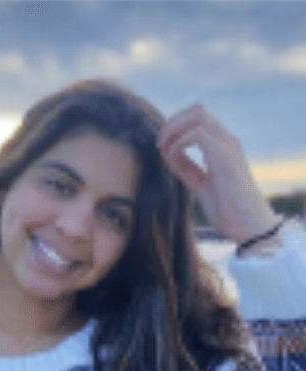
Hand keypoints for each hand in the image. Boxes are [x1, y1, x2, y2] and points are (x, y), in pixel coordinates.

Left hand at [157, 103, 280, 243]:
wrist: (248, 225)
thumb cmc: (228, 209)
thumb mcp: (200, 184)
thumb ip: (187, 168)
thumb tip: (168, 154)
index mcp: (222, 146)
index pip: (198, 118)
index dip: (176, 125)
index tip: (161, 145)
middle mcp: (226, 142)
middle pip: (197, 110)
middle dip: (172, 122)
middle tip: (159, 143)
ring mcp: (228, 147)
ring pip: (198, 115)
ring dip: (174, 129)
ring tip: (163, 148)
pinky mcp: (225, 156)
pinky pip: (198, 134)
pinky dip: (180, 143)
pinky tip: (173, 158)